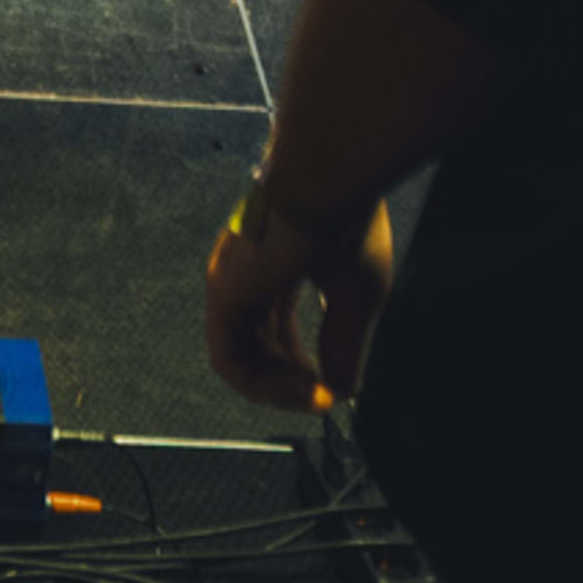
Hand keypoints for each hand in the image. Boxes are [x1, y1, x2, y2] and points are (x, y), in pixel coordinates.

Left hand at [204, 187, 395, 413]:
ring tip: (315, 397)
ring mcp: (231, 283)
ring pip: (241, 357)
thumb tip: (342, 390)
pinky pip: (229, 360)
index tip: (335, 386)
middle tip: (323, 400)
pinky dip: (262, 386)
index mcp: (275, 262)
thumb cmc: (347, 221)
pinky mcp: (224, 293)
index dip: (304, 362)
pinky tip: (301, 389)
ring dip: (279, 389)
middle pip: (259, 342)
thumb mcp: (357, 295)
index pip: (277, 323)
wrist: (329, 182)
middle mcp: (247, 273)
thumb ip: (343, 344)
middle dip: (291, 380)